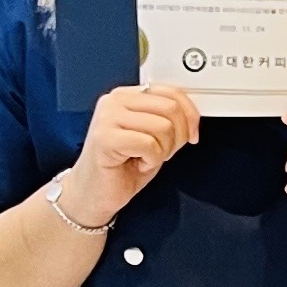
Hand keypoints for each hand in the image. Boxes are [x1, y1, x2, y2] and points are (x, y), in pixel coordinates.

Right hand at [64, 84, 197, 225]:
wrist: (93, 194)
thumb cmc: (122, 167)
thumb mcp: (152, 135)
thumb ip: (167, 117)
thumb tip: (192, 114)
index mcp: (126, 95)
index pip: (171, 92)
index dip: (190, 114)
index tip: (192, 133)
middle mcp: (114, 101)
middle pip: (171, 108)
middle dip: (178, 136)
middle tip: (164, 151)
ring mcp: (107, 117)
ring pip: (163, 126)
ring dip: (163, 150)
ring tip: (146, 158)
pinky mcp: (104, 137)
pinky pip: (149, 144)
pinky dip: (151, 160)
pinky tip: (137, 163)